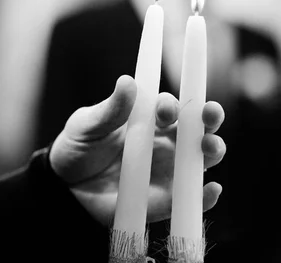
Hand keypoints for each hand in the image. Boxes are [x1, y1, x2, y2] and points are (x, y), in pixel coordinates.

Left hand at [49, 75, 225, 225]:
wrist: (66, 189)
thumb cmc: (80, 148)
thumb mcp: (88, 125)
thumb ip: (110, 108)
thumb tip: (127, 81)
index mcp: (153, 119)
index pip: (175, 106)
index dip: (176, 105)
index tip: (166, 109)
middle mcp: (169, 142)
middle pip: (199, 127)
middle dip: (210, 117)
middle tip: (210, 114)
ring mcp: (171, 170)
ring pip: (203, 158)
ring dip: (214, 149)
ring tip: (211, 147)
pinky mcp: (168, 199)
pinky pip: (193, 199)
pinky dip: (207, 196)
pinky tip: (212, 190)